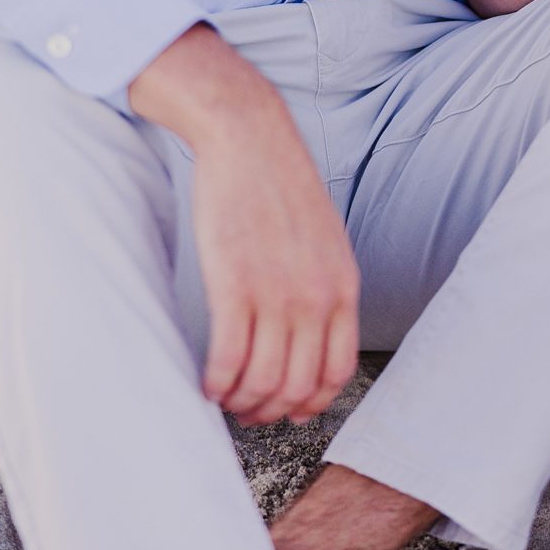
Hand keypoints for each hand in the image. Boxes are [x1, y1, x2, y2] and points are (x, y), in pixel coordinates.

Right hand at [189, 92, 361, 424]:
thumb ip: (325, 287)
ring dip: (241, 402)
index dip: (311, 402)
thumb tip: (312, 337)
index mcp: (342, 286)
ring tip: (225, 396)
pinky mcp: (234, 286)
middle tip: (247, 410)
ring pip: (262, 381)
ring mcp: (276, 293)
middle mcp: (315, 297)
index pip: (336, 371)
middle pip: (298, 386)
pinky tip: (207, 382)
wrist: (250, 139)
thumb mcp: (325, 240)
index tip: (287, 408)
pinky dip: (216, 384)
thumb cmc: (282, 187)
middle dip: (270, 410)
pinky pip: (228, 360)